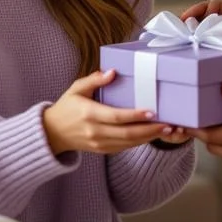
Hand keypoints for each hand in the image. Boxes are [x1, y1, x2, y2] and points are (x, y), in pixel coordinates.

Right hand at [43, 70, 171, 155]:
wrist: (52, 133)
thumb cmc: (66, 106)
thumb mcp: (76, 88)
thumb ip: (94, 80)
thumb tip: (112, 71)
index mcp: (89, 114)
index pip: (116, 116)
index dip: (135, 115)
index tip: (152, 112)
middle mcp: (94, 131)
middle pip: (126, 133)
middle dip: (149, 130)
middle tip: (168, 124)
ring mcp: (98, 143)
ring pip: (128, 143)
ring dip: (148, 137)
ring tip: (167, 130)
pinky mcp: (102, 150)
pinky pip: (124, 147)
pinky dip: (139, 142)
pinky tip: (152, 135)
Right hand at [182, 0, 221, 86]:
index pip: (212, 7)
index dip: (199, 10)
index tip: (189, 18)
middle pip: (203, 23)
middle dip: (189, 25)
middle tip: (178, 31)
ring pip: (206, 40)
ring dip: (193, 42)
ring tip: (181, 46)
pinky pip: (214, 57)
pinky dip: (203, 57)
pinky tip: (195, 61)